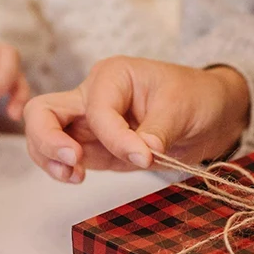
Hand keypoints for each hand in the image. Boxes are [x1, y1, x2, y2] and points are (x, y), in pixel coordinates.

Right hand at [23, 56, 249, 182]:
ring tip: (73, 176)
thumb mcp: (183, 106)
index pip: (97, 109)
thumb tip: (141, 154)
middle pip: (43, 112)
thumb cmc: (195, 97)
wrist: (210, 114)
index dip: (116, 137)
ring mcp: (87, 123)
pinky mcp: (93, 147)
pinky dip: (59, 168)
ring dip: (48, 157)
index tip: (145, 157)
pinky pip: (61, 156)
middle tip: (73, 161)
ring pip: (43, 135)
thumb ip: (158, 129)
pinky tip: (76, 177)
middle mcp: (91, 96)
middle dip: (48, 138)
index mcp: (112, 76)